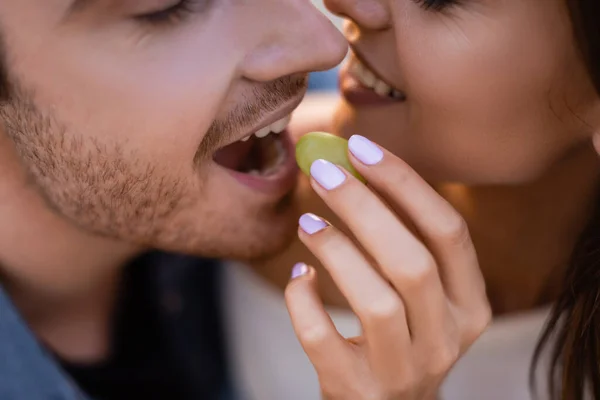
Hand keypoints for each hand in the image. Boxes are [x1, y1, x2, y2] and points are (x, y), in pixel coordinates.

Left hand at [285, 135, 490, 399]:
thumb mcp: (421, 296)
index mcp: (471, 306)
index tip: (361, 148)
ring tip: (306, 222)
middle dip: (364, 207)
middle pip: (412, 262)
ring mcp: (403, 370)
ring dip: (337, 250)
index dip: (405, 184)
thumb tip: (350, 167)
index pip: (449, 232)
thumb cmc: (399, 336)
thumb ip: (402, 243)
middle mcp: (446, 340)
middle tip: (322, 171)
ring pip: (376, 301)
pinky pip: (323, 340)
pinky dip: (304, 302)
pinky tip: (301, 277)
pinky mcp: (356, 390)